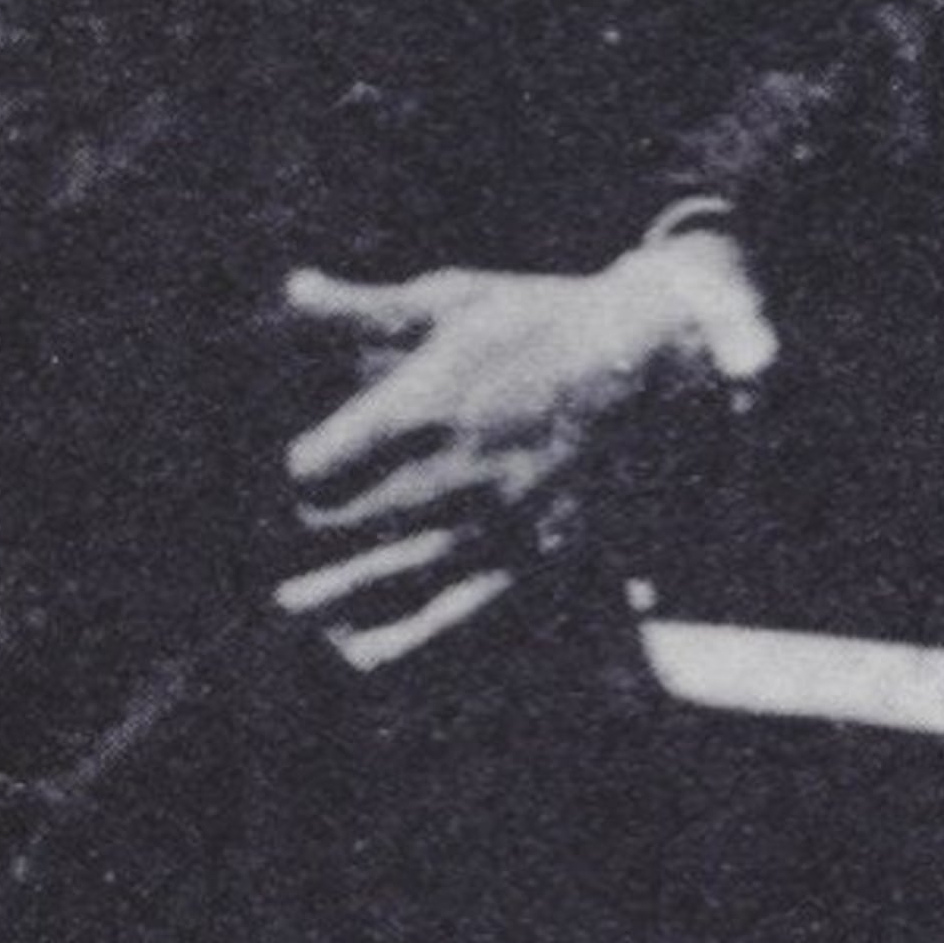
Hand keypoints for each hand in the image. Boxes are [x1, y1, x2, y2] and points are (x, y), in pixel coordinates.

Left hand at [270, 245, 745, 674]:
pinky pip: (455, 616)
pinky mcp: (537, 557)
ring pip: (385, 580)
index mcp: (421, 407)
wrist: (655, 359)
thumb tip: (293, 290)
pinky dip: (399, 641)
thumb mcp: (454, 299)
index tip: (295, 471)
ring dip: (330, 596)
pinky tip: (360, 652)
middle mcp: (452, 475)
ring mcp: (495, 523)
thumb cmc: (544, 319)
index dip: (293, 474)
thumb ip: (365, 308)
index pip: (313, 468)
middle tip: (288, 534)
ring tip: (295, 604)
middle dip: (304, 533)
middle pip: (339, 527)